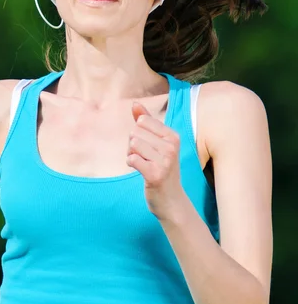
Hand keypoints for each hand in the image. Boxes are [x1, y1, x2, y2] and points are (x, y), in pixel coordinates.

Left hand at [127, 101, 184, 220]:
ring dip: (131, 155)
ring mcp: (165, 161)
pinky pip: (132, 159)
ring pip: (132, 144)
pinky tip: (139, 170)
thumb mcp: (156, 143)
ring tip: (142, 164)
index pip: (142, 121)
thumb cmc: (161, 168)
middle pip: (134, 132)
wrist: (171, 200)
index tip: (146, 146)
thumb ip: (145, 122)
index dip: (137, 133)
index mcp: (173, 136)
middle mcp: (171, 146)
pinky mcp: (155, 174)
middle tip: (144, 158)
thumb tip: (134, 104)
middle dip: (132, 145)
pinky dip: (131, 163)